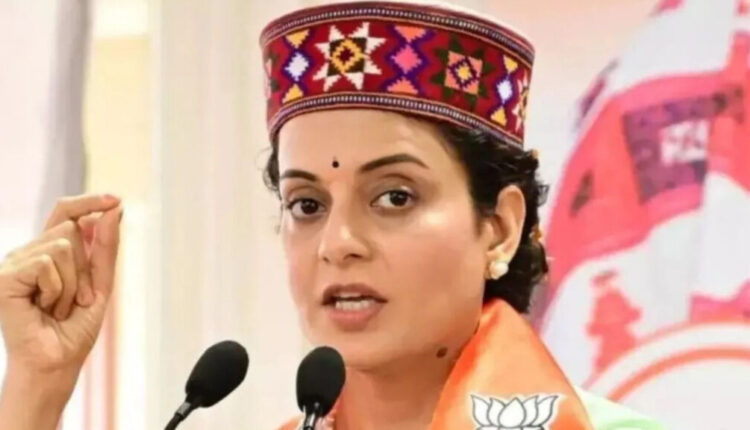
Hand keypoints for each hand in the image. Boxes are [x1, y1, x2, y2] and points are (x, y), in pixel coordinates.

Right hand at [0, 194, 121, 374]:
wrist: (56, 362)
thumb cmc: (74, 328)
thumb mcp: (100, 282)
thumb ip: (106, 246)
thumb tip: (114, 208)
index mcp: (47, 252)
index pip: (66, 213)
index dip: (89, 201)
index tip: (116, 199)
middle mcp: (27, 253)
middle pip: (70, 229)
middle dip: (85, 267)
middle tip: (75, 300)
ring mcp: (13, 263)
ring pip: (62, 244)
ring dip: (72, 282)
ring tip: (59, 307)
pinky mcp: (4, 276)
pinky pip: (47, 262)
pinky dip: (57, 287)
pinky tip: (45, 307)